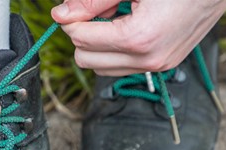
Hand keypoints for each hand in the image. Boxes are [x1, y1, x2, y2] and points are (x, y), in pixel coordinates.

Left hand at [51, 0, 225, 75]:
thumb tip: (60, 14)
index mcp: (139, 38)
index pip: (81, 39)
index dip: (73, 19)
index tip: (78, 5)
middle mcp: (149, 59)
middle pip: (86, 59)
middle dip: (85, 34)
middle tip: (101, 9)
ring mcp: (159, 65)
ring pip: (101, 67)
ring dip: (99, 44)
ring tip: (117, 15)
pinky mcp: (165, 64)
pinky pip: (123, 67)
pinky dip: (116, 50)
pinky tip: (128, 24)